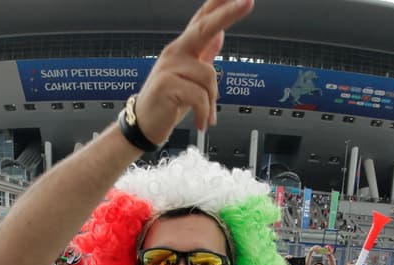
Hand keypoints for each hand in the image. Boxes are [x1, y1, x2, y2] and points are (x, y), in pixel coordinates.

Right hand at [131, 0, 253, 141]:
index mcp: (183, 48)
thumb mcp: (191, 76)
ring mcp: (169, 67)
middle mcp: (175, 52)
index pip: (203, 19)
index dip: (219, 3)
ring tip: (205, 114)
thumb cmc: (169, 100)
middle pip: (205, 28)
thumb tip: (220, 34)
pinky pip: (200, 97)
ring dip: (212, 101)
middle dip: (228, 14)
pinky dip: (204, 113)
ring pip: (209, 76)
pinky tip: (201, 121)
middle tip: (248, 1)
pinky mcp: (166, 85)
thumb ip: (204, 54)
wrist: (145, 124)